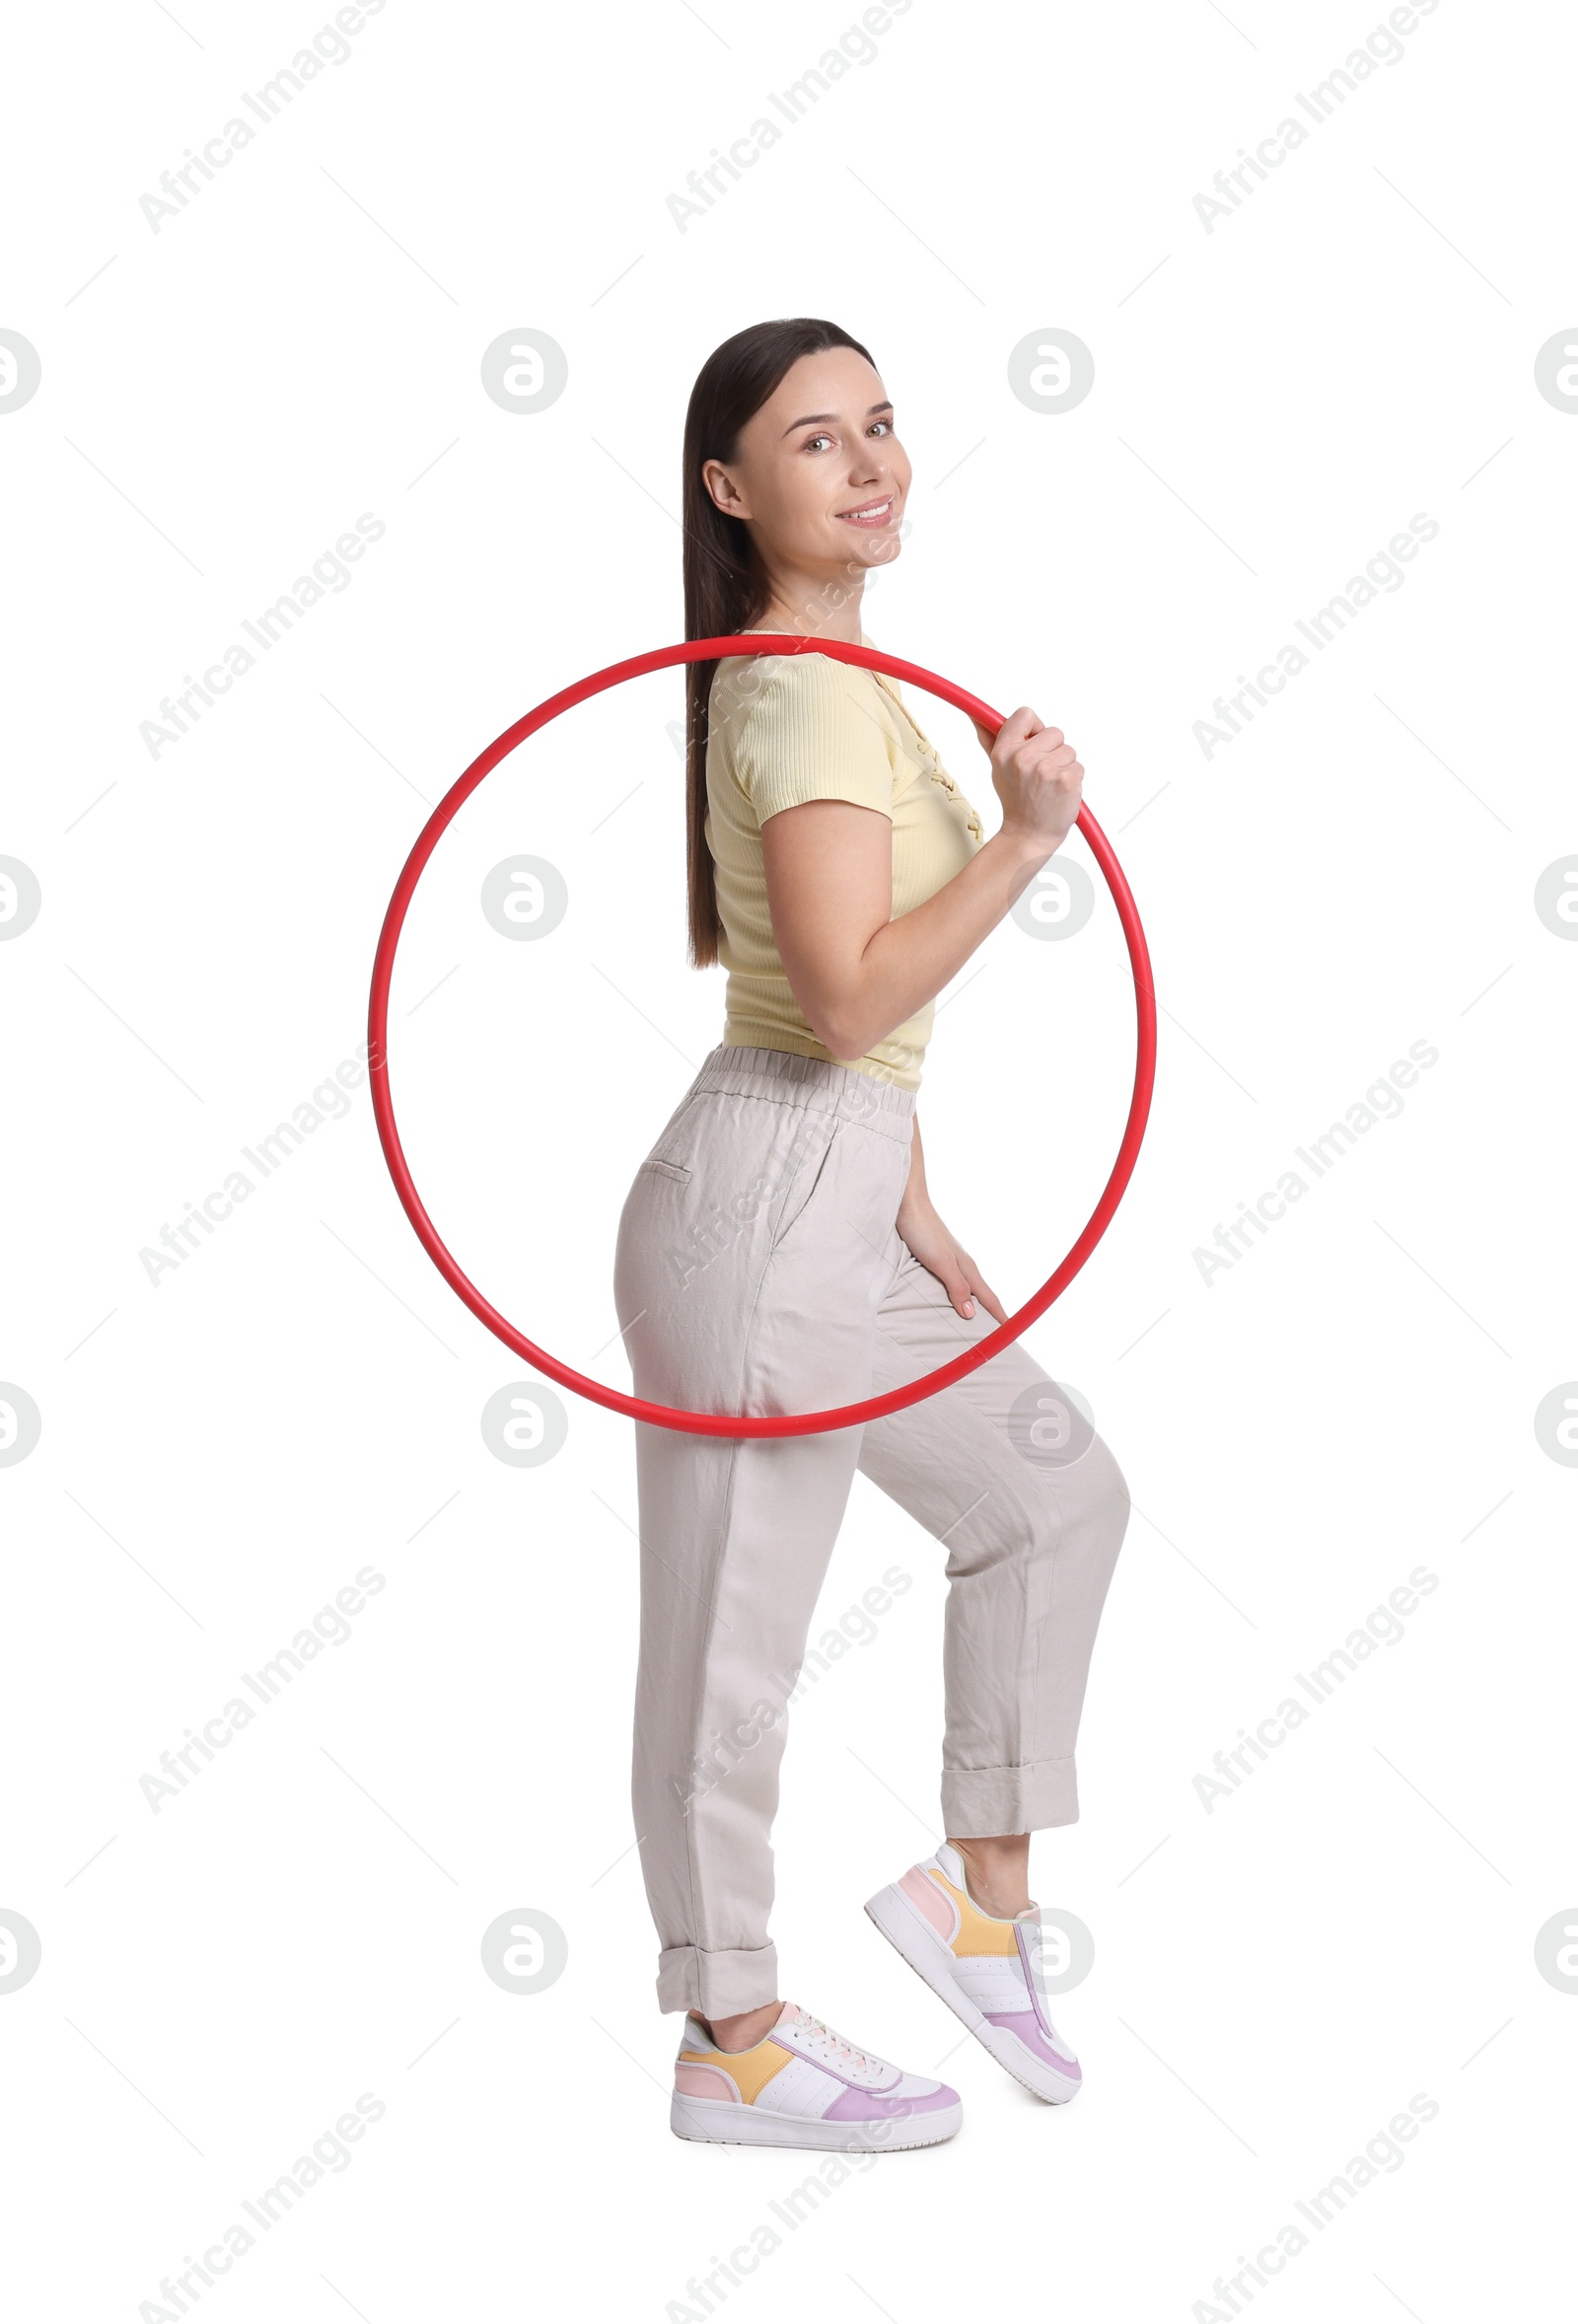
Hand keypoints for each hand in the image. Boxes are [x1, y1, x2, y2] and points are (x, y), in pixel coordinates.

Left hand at [895, 1192, 1008, 1324]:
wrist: (907, 1203)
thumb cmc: (923, 1231)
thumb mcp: (941, 1262)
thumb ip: (957, 1287)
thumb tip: (971, 1315)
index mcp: (967, 1268)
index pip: (989, 1298)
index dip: (999, 1317)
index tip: (1010, 1333)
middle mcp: (962, 1265)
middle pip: (981, 1295)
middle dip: (989, 1315)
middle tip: (995, 1335)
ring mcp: (950, 1261)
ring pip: (966, 1289)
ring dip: (972, 1306)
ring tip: (974, 1324)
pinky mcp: (936, 1258)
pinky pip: (951, 1283)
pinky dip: (956, 1296)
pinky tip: (949, 1301)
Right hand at [973, 707, 1083, 852]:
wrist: (1028, 835)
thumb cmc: (1016, 800)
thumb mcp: (997, 768)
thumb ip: (990, 739)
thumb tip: (976, 715)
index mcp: (1004, 751)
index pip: (1026, 714)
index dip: (1034, 728)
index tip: (1034, 742)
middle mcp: (1023, 758)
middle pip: (1055, 732)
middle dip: (1053, 751)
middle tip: (1041, 774)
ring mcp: (1046, 770)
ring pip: (1069, 751)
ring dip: (1064, 767)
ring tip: (1049, 786)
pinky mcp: (1067, 780)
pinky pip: (1078, 767)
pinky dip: (1073, 780)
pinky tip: (1059, 793)